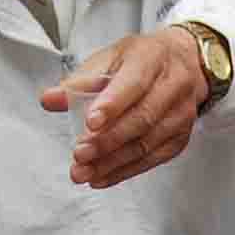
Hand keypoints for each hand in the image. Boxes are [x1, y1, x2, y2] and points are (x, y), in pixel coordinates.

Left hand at [41, 28, 210, 188]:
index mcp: (152, 58)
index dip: (112, 105)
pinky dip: (124, 171)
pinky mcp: (180, 137)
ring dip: (112, 162)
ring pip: (146, 144)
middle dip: (108, 141)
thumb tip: (49, 99)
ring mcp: (180, 114)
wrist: (185, 64)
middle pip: (142, 119)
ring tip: (84, 171)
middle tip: (80, 153)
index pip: (134, 84)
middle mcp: (173, 86)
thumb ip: (79, 82)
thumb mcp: (110, 59)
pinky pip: (152, 159)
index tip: (90, 123)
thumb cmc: (142, 61)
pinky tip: (101, 177)